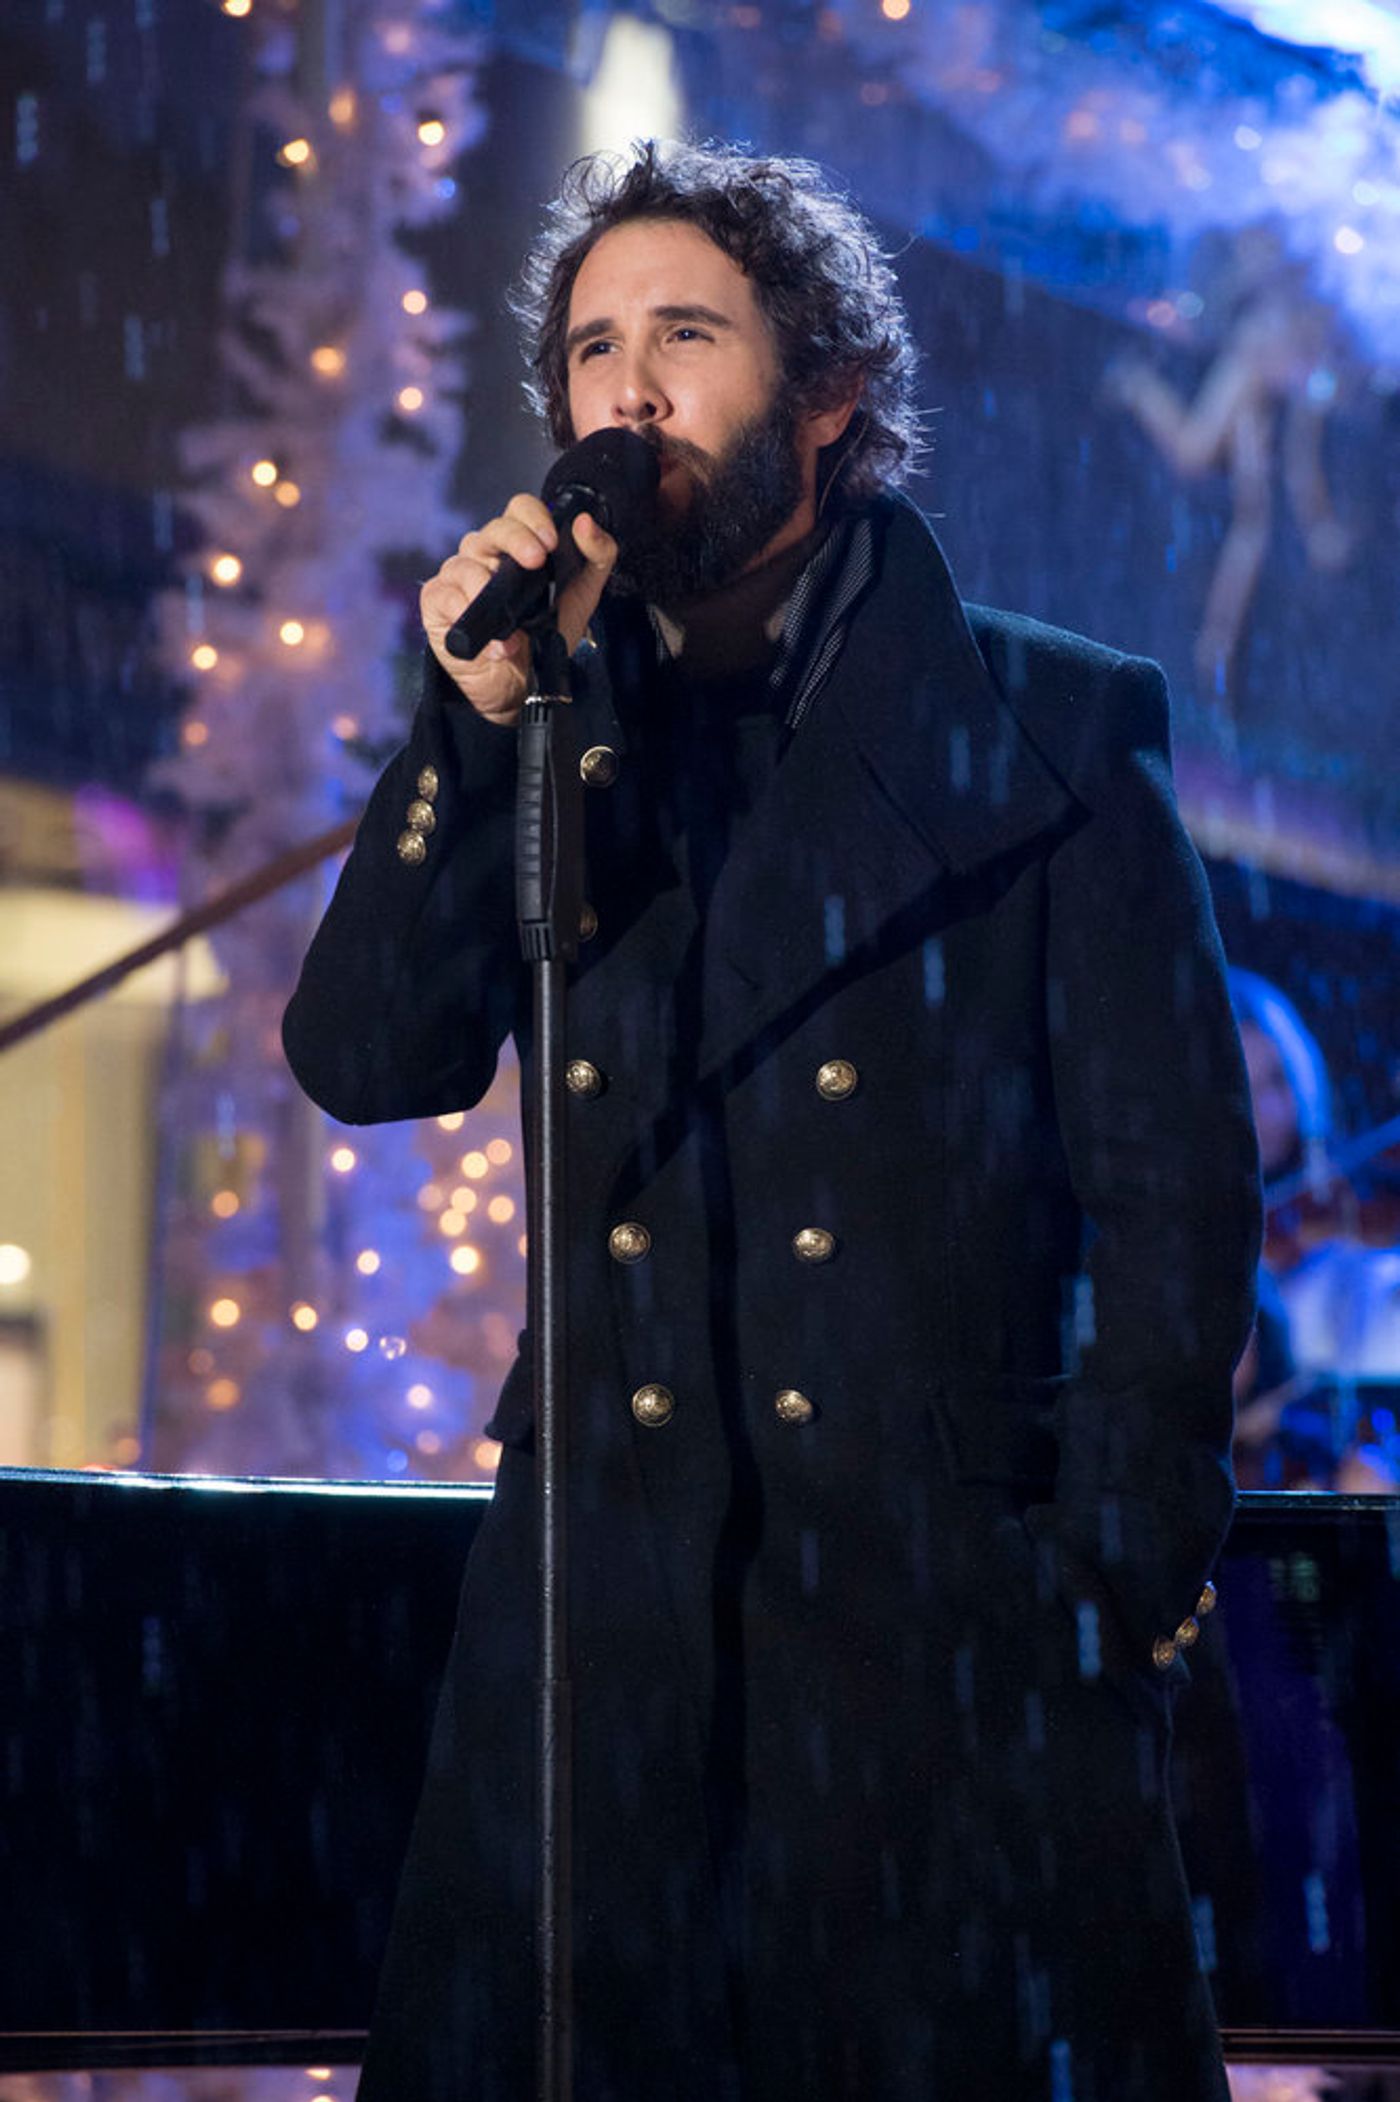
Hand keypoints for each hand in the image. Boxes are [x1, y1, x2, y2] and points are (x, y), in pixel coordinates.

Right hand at [420, 495, 617, 723]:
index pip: (519, 509)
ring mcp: (458, 575)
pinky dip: (470, 616)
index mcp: (517, 545)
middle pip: (494, 528)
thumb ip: (597, 557)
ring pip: (466, 562)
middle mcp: (485, 553)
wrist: (521, 685)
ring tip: (514, 625)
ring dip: (492, 590)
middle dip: (517, 539)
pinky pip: (447, 596)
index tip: (551, 542)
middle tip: (536, 561)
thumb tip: (585, 521)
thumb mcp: (582, 596)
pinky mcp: (437, 602)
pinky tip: (496, 643)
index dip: (533, 517)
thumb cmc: (546, 635)